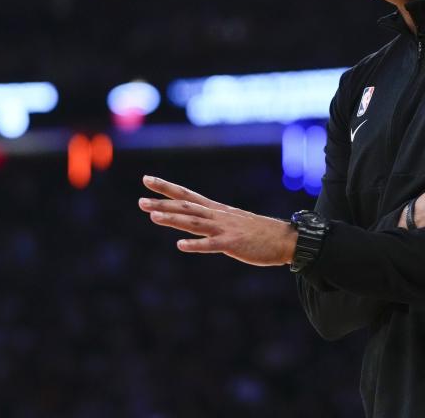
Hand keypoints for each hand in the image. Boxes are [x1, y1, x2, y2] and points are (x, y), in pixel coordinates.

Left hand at [138, 175, 297, 266]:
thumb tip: (193, 221)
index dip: (166, 187)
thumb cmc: (258, 232)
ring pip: (194, 222)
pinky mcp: (232, 244)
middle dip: (162, 203)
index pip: (186, 195)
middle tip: (140, 200)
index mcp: (216, 210)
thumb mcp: (232, 221)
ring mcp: (224, 229)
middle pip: (185, 206)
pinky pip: (211, 245)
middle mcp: (217, 215)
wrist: (284, 239)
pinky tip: (180, 246)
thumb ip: (212, 221)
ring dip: (173, 219)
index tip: (146, 179)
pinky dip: (195, 245)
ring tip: (153, 216)